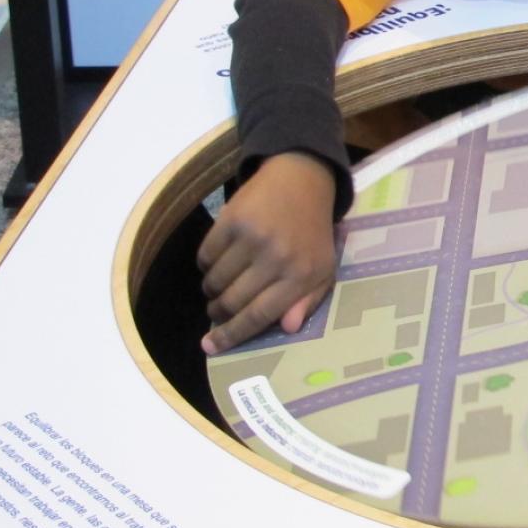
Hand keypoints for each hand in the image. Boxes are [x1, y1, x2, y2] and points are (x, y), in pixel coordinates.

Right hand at [197, 151, 339, 354]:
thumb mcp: (323, 269)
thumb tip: (285, 327)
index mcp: (302, 275)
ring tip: (221, 284)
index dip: (231, 335)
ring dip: (212, 289)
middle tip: (218, 310)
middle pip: (231, 303)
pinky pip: (205, 256)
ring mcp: (253, 237)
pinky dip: (206, 264)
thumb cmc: (312, 232)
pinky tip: (219, 259)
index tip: (209, 347)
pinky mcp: (232, 219)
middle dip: (219, 312)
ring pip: (215, 281)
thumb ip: (307, 301)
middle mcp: (277, 258)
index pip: (258, 316)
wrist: (302, 180)